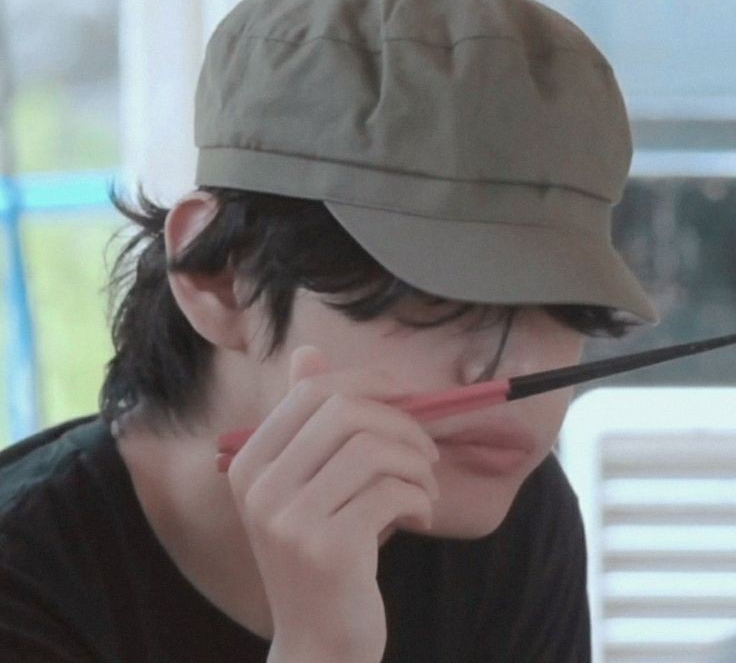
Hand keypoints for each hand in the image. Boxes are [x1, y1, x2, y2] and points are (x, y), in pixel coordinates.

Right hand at [226, 345, 439, 662]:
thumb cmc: (324, 551)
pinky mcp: (327, 550)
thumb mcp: (308, 484)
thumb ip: (308, 421)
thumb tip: (308, 350)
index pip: (311, 391)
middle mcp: (260, 486)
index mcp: (251, 462)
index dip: (367, 381)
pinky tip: (421, 516)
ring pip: (373, 449)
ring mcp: (289, 519)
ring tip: (426, 488)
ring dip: (416, 463)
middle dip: (402, 422)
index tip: (406, 393)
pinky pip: (391, 491)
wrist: (317, 641)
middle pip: (345, 411)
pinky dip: (420, 497)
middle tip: (427, 451)